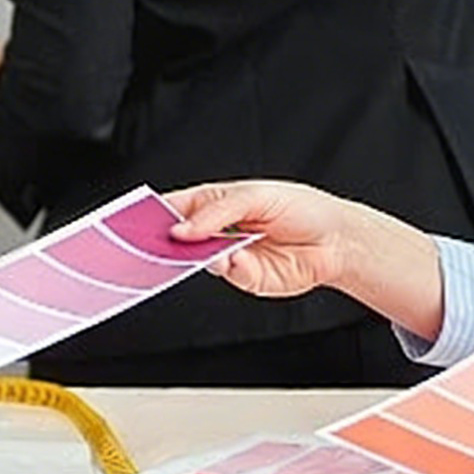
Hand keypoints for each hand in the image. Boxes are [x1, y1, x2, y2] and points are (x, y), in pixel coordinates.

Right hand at [161, 180, 364, 297]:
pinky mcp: (244, 277)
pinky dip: (229, 267)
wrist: (339, 241)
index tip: (134, 221)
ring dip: (196, 256)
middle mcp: (217, 231)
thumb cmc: (303, 208)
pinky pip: (225, 274)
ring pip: (197, 260)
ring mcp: (228, 255)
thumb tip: (183, 230)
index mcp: (214, 203)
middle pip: (178, 239)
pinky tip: (238, 256)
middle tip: (152, 244)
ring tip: (205, 247)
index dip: (153, 213)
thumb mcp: (257, 196)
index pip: (174, 207)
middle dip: (163, 242)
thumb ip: (218, 212)